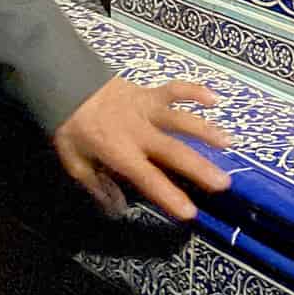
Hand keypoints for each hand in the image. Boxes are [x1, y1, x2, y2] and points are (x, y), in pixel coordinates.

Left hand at [53, 75, 232, 222]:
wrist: (65, 82)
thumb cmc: (71, 127)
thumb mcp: (75, 162)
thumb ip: (96, 186)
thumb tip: (118, 209)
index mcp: (119, 151)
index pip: (147, 177)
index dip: (169, 195)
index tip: (190, 212)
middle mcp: (138, 131)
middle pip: (172, 150)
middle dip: (199, 167)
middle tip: (223, 183)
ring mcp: (146, 109)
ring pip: (180, 119)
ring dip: (205, 130)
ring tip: (228, 142)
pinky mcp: (149, 92)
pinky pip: (174, 89)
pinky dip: (194, 91)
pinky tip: (215, 98)